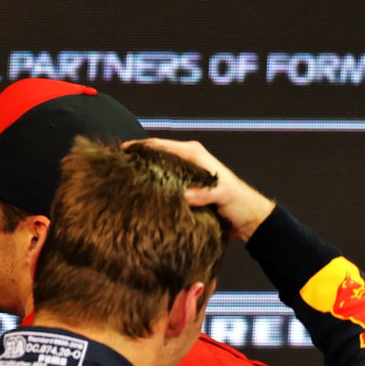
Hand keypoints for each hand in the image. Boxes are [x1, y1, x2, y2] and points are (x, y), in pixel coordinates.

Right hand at [129, 137, 275, 241]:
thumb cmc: (240, 203)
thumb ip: (204, 192)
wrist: (250, 219)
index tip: (120, 151)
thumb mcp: (223, 194)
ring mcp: (185, 176)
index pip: (161, 146)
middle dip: (137, 158)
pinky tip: (139, 195)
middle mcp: (188, 162)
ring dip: (142, 173)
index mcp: (195, 155)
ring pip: (158, 171)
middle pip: (156, 156)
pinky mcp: (185, 190)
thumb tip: (182, 196)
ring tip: (122, 180)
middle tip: (115, 166)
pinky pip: (163, 186)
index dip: (140, 147)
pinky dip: (151, 188)